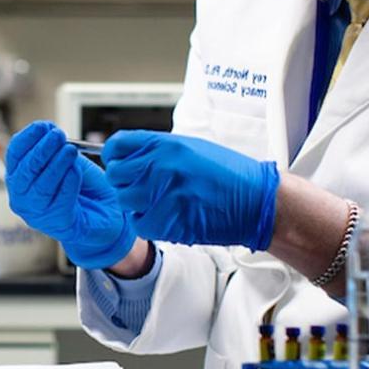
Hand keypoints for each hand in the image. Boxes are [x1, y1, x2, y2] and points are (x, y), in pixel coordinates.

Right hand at [4, 120, 135, 268]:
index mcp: (21, 179)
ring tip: (70, 151)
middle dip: (41, 150)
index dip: (27, 138)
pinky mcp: (59, 224)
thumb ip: (56, 148)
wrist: (110, 214)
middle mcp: (23, 199)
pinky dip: (68, 182)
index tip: (42, 126)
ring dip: (56, 165)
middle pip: (24, 172)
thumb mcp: (67, 160)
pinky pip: (60, 200)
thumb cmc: (85, 187)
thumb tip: (49, 129)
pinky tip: (75, 171)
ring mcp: (39, 214)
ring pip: (41, 186)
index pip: (15, 156)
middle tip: (58, 135)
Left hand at [102, 130, 279, 250]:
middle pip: (115, 175)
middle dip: (124, 183)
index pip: (117, 146)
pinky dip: (148, 223)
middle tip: (141, 188)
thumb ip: (157, 151)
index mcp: (165, 145)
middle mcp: (159, 166)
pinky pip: (139, 224)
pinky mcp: (167, 220)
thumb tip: (129, 157)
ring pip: (125, 201)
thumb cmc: (228, 175)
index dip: (114, 156)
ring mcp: (162, 194)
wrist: (254, 201)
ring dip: (136, 204)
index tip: (119, 163)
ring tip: (158, 203)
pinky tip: (166, 217)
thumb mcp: (191, 149)